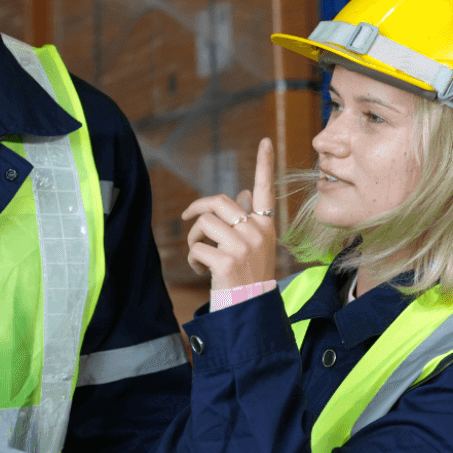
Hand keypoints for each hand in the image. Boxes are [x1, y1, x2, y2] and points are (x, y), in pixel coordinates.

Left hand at [182, 137, 276, 289]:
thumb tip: (246, 192)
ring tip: (200, 257)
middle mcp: (257, 232)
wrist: (250, 311)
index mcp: (266, 226)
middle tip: (185, 219)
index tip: (265, 141)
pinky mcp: (226, 262)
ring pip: (203, 224)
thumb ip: (249, 219)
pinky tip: (202, 273)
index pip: (266, 190)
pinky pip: (196, 248)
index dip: (264, 165)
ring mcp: (243, 246)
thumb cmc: (249, 277)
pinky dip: (193, 260)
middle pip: (218, 203)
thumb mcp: (255, 246)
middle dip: (196, 209)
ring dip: (193, 239)